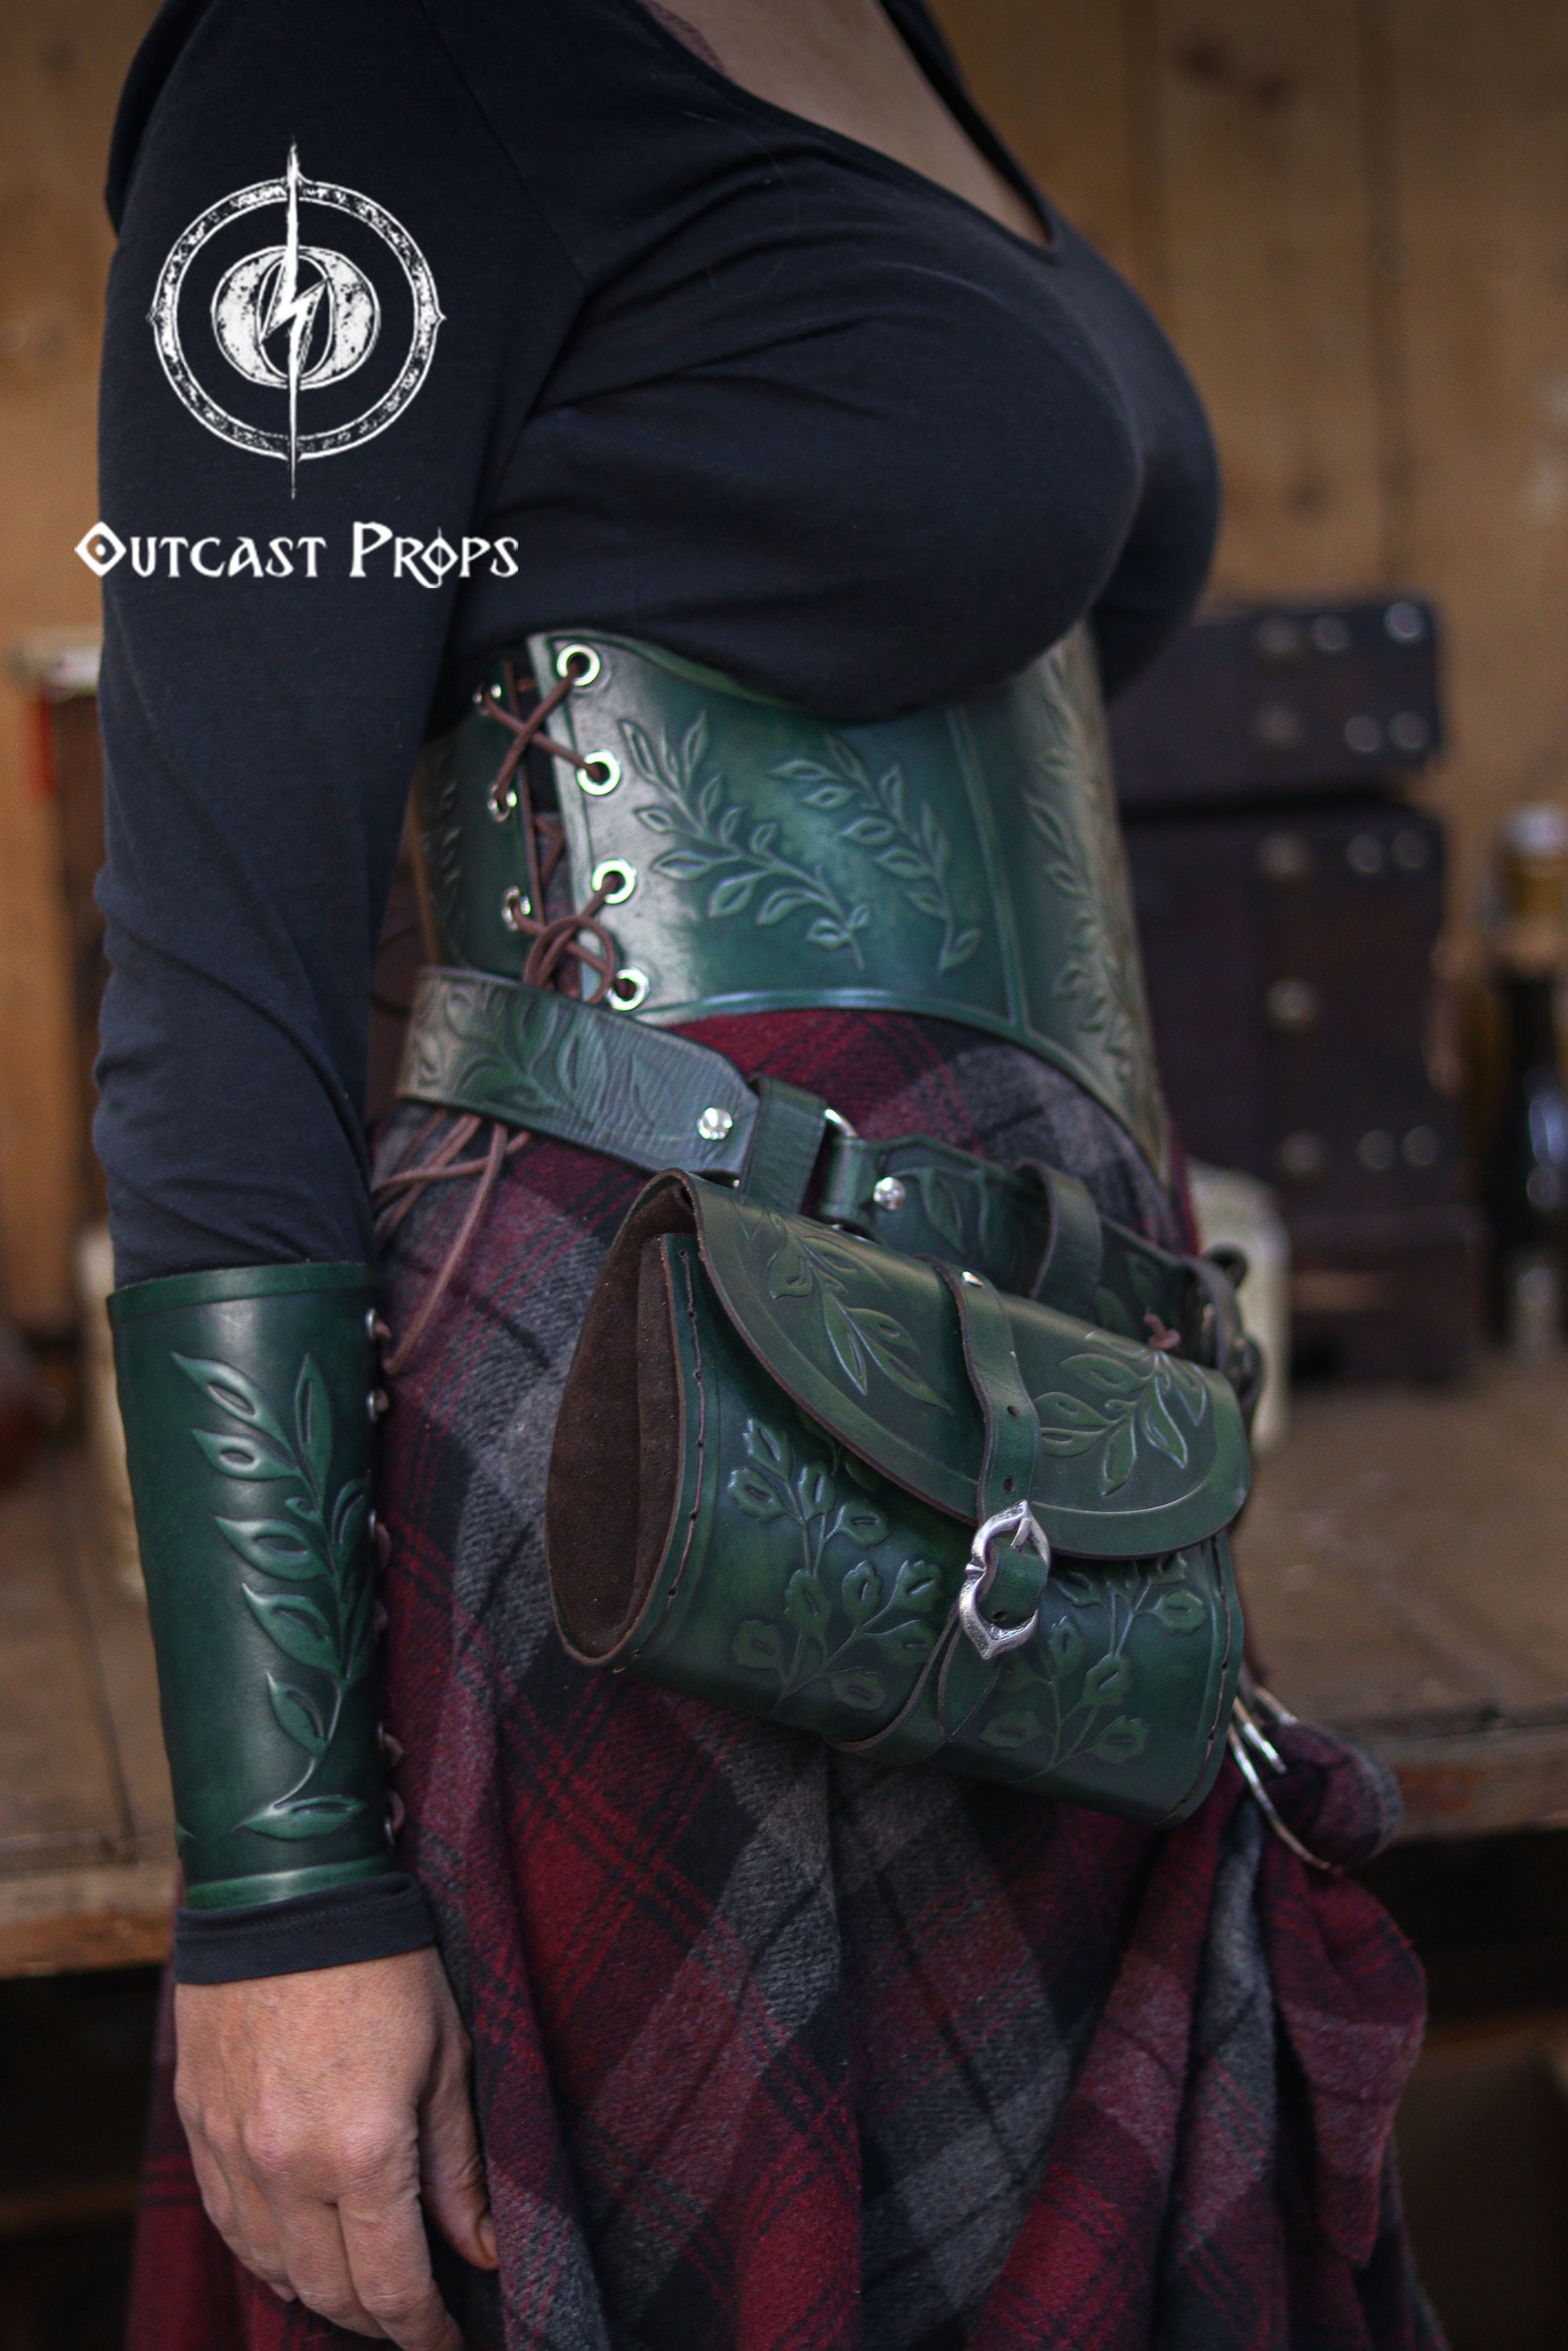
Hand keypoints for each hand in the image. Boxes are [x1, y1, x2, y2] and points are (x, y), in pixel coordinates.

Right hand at [175, 1944, 496, 2345]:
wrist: (285, 1893)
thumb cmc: (385, 1965)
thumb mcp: (448, 2057)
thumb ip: (459, 2166)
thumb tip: (484, 2249)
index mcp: (360, 2153)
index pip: (392, 2285)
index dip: (425, 2330)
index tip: (451, 2343)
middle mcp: (286, 2169)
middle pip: (330, 2293)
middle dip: (379, 2320)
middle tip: (415, 2315)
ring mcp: (233, 2153)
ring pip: (272, 2269)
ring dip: (321, 2293)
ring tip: (364, 2287)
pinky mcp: (199, 2129)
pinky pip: (230, 2225)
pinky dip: (267, 2252)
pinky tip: (298, 2246)